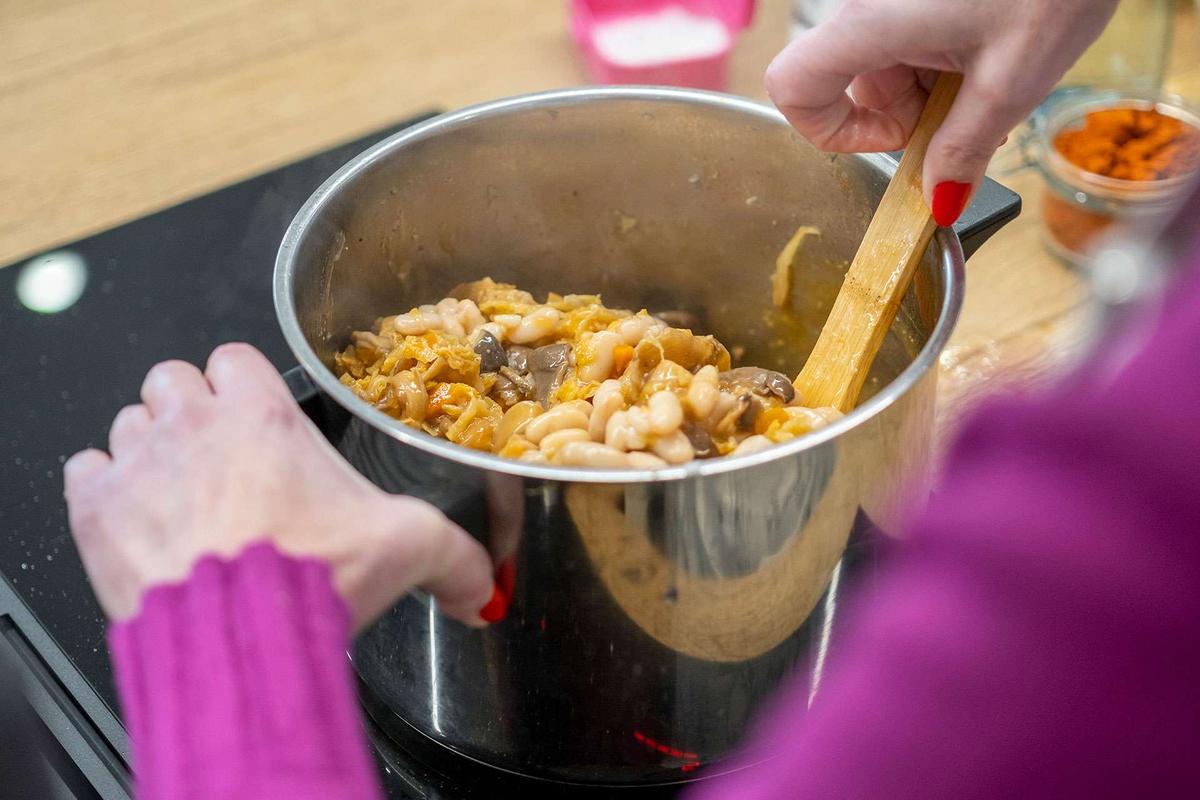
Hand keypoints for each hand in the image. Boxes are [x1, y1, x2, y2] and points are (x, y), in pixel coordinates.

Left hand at [63, 343, 495, 629]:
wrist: (242, 633)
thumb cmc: (313, 574)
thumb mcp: (406, 549)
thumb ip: (457, 558)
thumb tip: (487, 588)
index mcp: (262, 415)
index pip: (236, 357)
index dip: (243, 382)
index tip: (255, 414)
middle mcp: (194, 424)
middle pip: (173, 379)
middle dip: (191, 406)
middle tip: (217, 451)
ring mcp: (140, 463)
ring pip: (128, 421)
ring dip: (149, 446)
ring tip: (177, 488)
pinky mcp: (98, 510)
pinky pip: (84, 470)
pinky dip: (104, 487)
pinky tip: (134, 514)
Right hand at [764, 0, 1117, 223]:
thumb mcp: (1011, 81)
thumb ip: (965, 149)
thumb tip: (939, 202)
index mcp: (870, 24)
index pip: (791, 88)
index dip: (828, 133)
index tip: (889, 146)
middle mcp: (868, 5)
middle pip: (850, 85)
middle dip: (906, 118)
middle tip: (969, 123)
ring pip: (885, 66)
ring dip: (932, 93)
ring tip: (995, 85)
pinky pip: (908, 40)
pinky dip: (942, 64)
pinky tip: (991, 59)